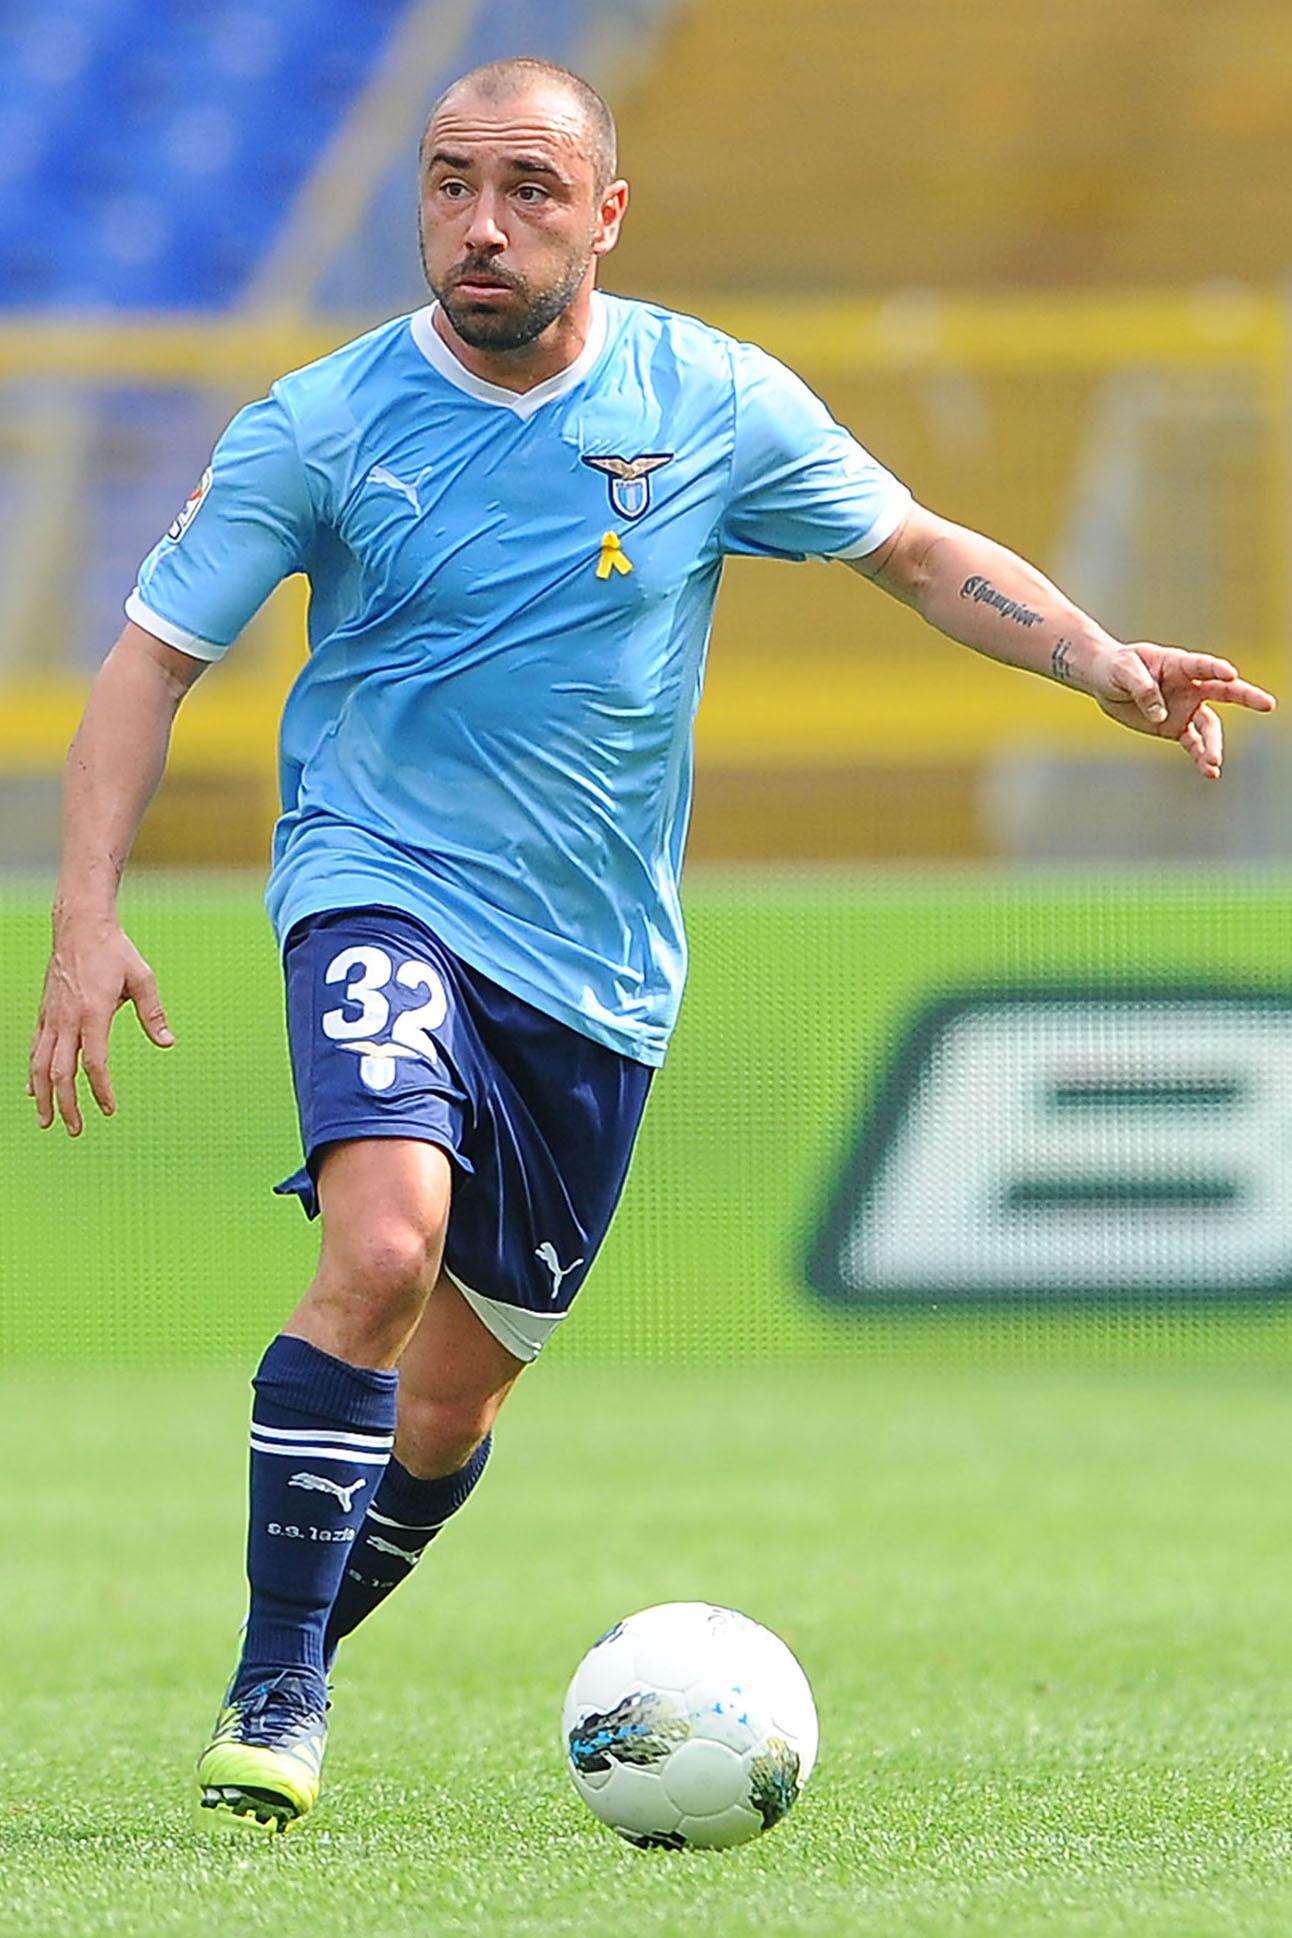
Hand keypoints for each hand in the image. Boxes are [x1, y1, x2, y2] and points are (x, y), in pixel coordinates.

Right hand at [28, 915, 173, 1135]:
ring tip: (46, 1122)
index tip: (110, 1109)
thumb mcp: (142, 978)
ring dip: (43, 1096)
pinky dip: (32, 1073)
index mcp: (92, 1013)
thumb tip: (168, 1043)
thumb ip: (154, 1013)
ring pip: (39, 1065)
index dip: (101, 1089)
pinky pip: (34, 1049)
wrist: (79, 927)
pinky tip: (33, 1091)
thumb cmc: (114, 951)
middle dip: (66, 1104)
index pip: (94, 1062)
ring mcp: (51, 1017)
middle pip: (60, 1072)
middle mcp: (66, 1019)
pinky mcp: (44, 1013)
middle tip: (75, 1130)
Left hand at [1091, 644, 1275, 778]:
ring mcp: (1186, 708)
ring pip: (1209, 726)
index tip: (1231, 674)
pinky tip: (1210, 771)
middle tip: (1267, 704)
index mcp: (1178, 665)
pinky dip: (1201, 758)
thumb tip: (1161, 714)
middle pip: (1224, 692)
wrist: (1106, 683)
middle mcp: (1190, 687)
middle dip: (1246, 697)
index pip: (1202, 666)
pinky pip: (1194, 744)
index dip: (1216, 669)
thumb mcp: (1123, 670)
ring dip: (1214, 744)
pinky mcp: (1176, 728)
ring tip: (1214, 763)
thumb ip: (1142, 688)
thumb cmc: (1117, 667)